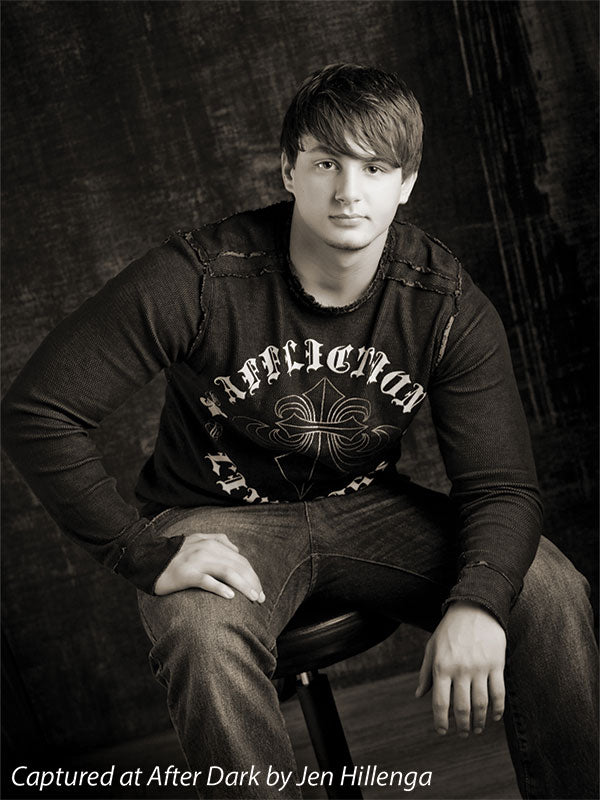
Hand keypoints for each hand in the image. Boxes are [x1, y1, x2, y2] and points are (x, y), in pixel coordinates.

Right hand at [154, 531, 264, 602]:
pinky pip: (207, 581)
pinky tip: (230, 596)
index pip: (240, 560)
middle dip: (252, 583)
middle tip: (260, 599)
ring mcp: (197, 561)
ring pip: (228, 572)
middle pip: (238, 566)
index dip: (253, 575)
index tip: (260, 591)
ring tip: (253, 598)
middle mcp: (207, 550)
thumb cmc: (175, 554)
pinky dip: (220, 588)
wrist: (148, 558)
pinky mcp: (187, 574)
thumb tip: (236, 549)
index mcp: (212, 543)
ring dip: (243, 586)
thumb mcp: (198, 540)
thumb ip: (218, 540)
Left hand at [415, 600, 505, 736]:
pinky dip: (497, 710)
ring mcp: (480, 668)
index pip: (440, 703)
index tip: (443, 732)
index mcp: (441, 666)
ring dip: (479, 722)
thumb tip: (419, 695)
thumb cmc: (450, 629)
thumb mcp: (432, 647)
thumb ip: (425, 673)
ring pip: (481, 705)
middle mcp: (460, 669)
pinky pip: (498, 694)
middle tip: (463, 733)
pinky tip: (494, 717)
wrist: (475, 607)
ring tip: (477, 729)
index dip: (441, 722)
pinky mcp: (496, 665)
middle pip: (462, 708)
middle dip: (462, 726)